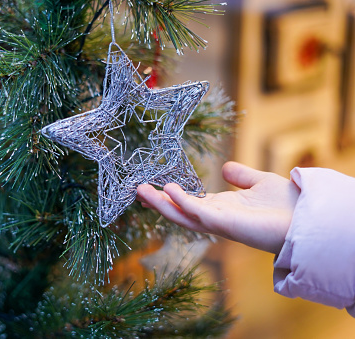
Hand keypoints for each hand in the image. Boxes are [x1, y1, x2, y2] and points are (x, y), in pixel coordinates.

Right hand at [137, 161, 299, 253]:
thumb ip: (241, 176)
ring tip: (141, 190)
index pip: (189, 203)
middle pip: (180, 211)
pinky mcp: (227, 224)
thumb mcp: (258, 182)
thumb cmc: (287, 204)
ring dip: (162, 204)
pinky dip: (183, 203)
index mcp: (221, 208)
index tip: (153, 186)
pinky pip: (199, 214)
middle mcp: (217, 217)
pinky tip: (169, 190)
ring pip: (183, 215)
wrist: (308, 217)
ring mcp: (220, 222)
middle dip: (158, 202)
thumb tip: (225, 167)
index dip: (170, 196)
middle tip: (137, 189)